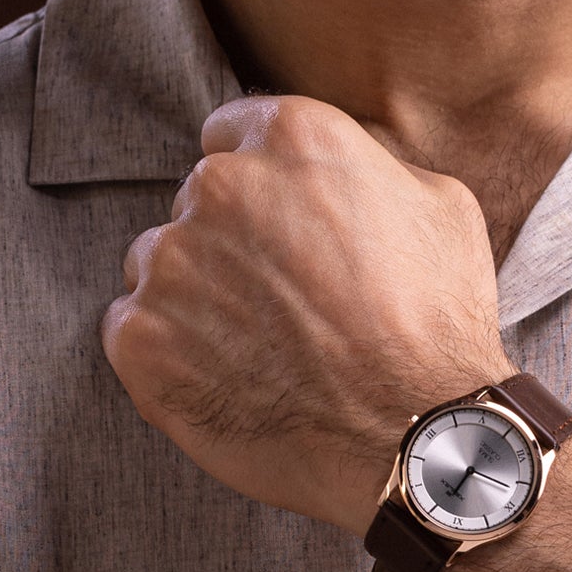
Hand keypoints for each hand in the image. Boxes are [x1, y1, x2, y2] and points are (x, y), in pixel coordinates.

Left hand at [101, 94, 507, 528]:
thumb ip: (367, 168)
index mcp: (291, 136)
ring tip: (258, 351)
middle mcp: (220, 187)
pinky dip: (168, 354)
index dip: (261, 188)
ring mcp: (170, 264)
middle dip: (230, 244)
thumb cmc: (439, 326)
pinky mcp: (139, 337)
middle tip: (283, 303)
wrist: (414, 437)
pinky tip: (226, 381)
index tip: (281, 229)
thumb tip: (336, 174)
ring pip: (158, 266)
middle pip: (196, 204)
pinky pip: (130, 330)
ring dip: (194, 297)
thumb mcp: (440, 207)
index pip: (233, 135)